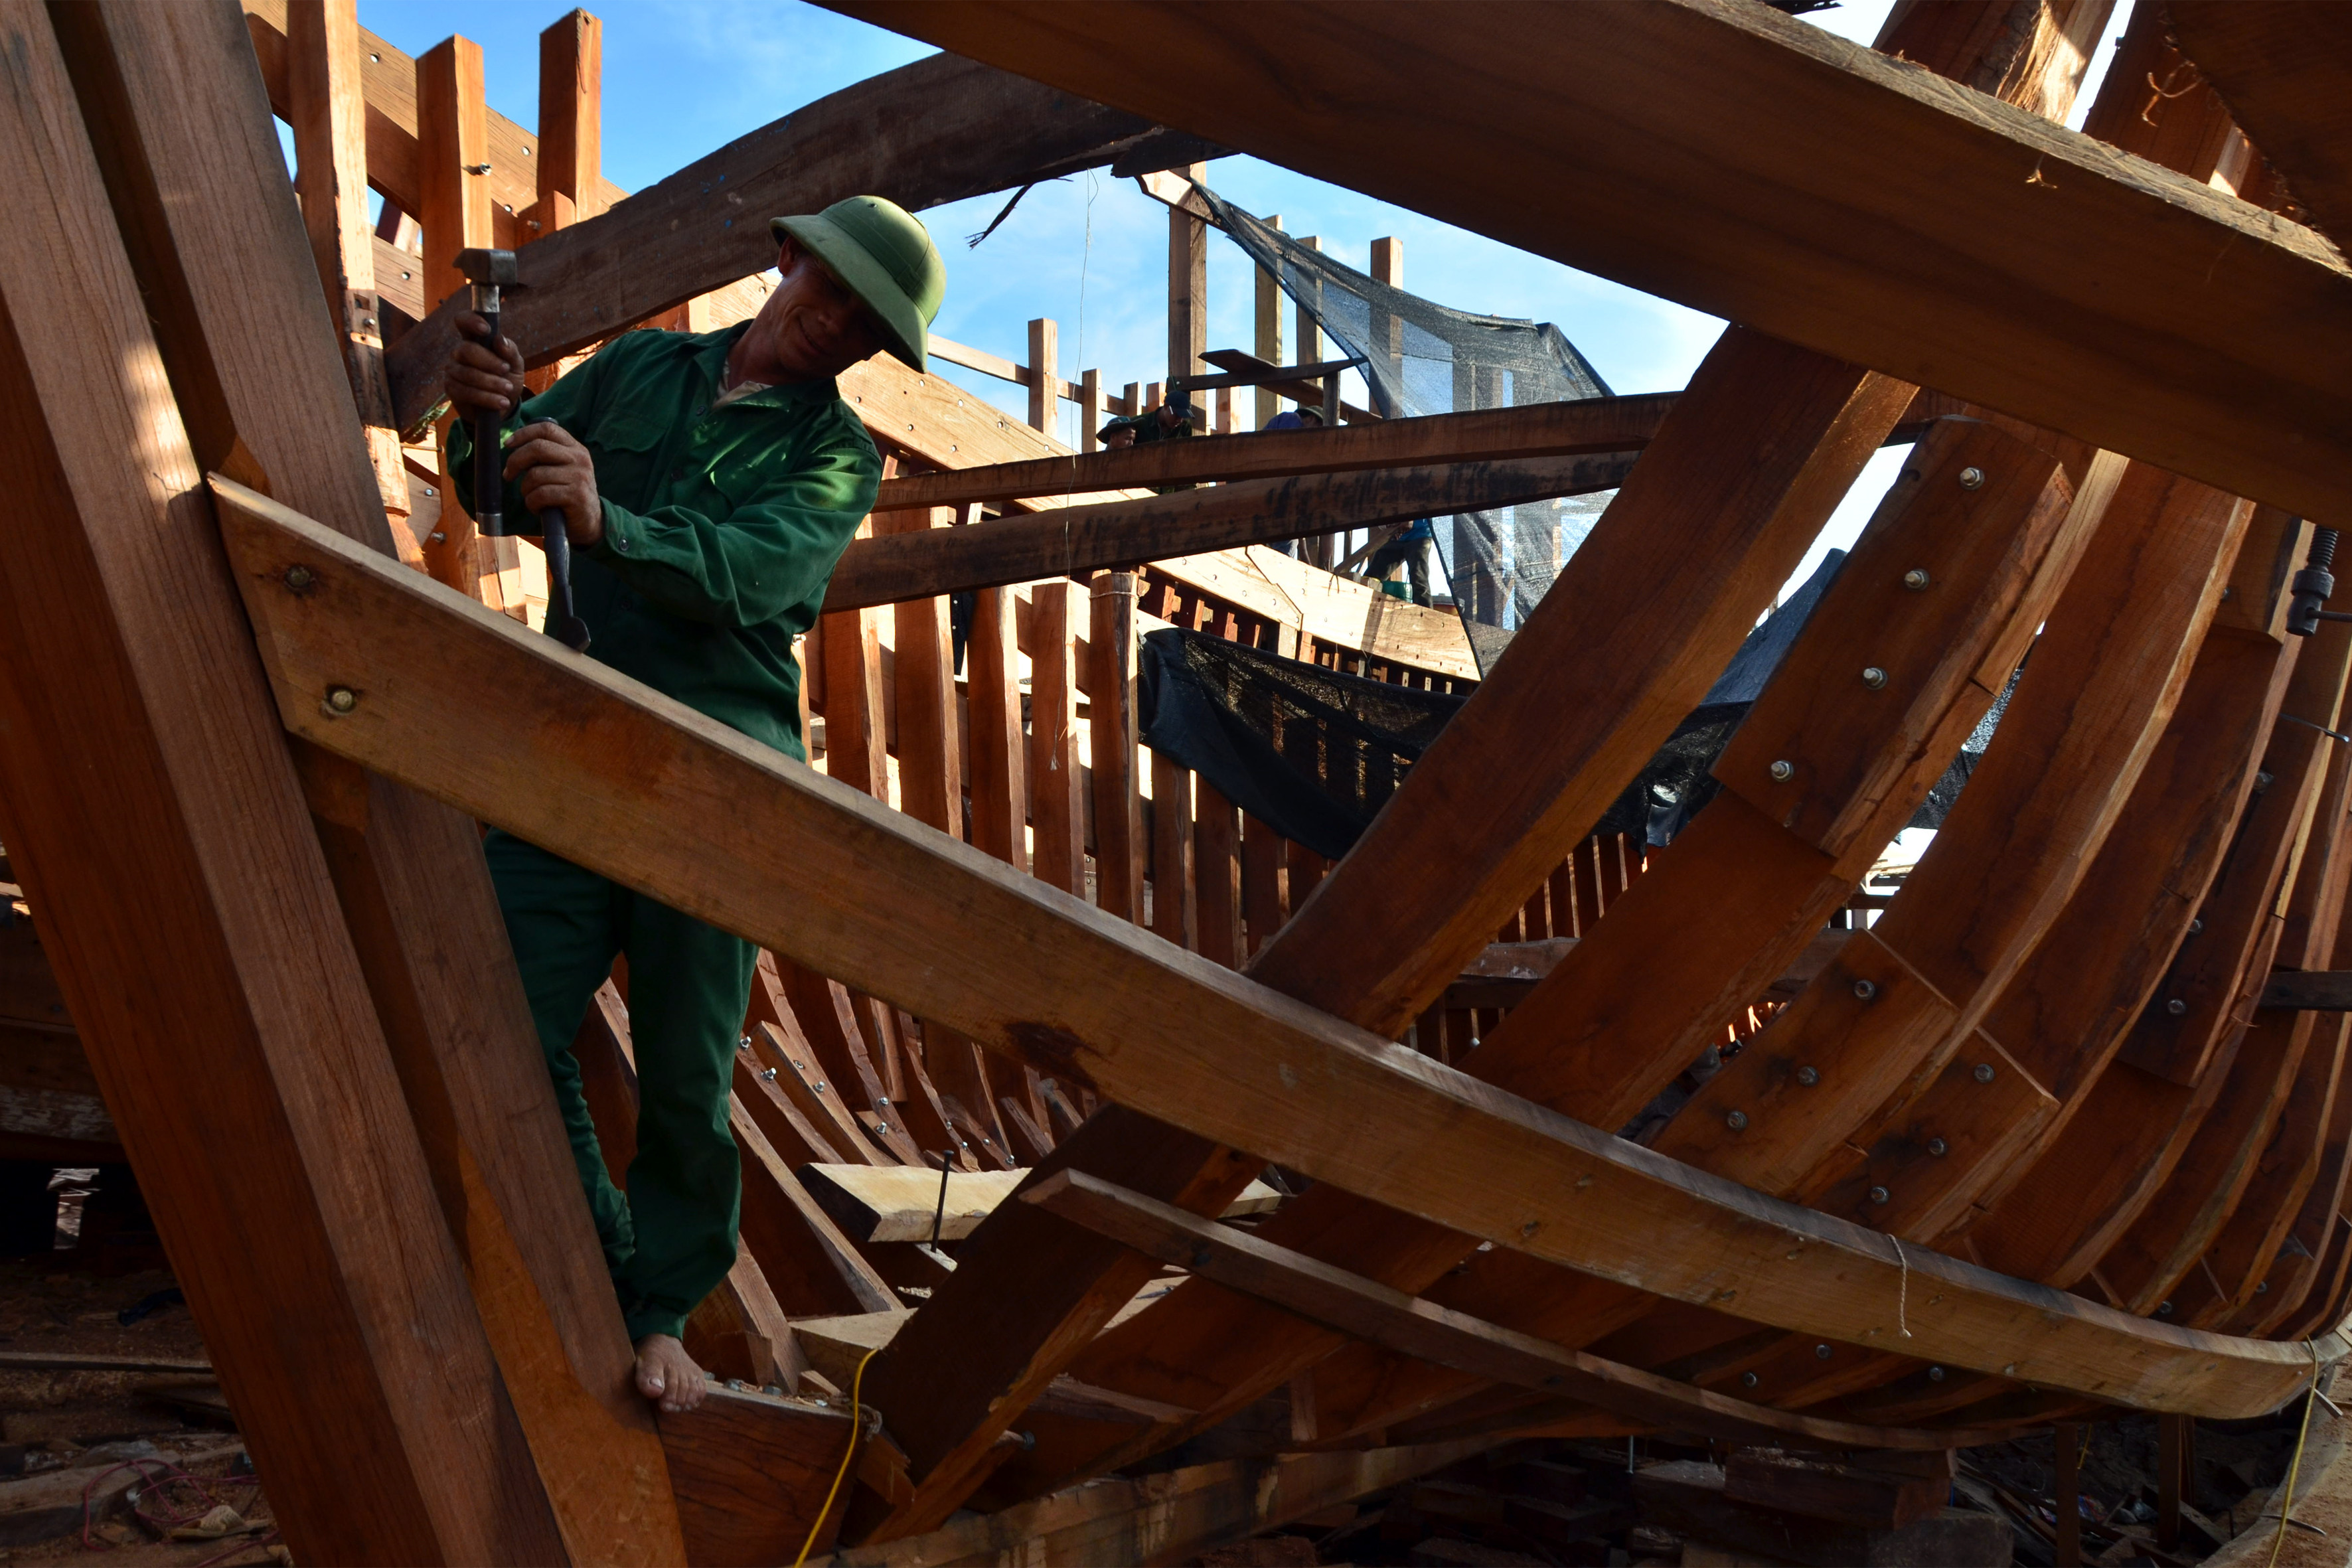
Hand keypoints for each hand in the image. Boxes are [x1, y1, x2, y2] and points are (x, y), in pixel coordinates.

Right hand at [446, 311, 526, 416]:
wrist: (502, 405)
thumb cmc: (507, 378)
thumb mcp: (516, 365)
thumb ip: (510, 351)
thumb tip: (499, 339)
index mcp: (474, 339)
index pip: (463, 321)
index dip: (470, 320)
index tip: (486, 330)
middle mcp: (459, 352)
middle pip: (466, 349)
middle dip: (489, 361)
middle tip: (506, 370)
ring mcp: (453, 370)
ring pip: (467, 373)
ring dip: (491, 383)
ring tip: (508, 389)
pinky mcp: (451, 388)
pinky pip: (465, 392)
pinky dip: (487, 398)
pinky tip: (501, 402)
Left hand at [503, 421, 603, 546]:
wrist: (590, 521)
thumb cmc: (567, 493)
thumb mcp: (562, 468)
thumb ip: (546, 455)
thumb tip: (513, 445)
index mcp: (575, 447)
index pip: (546, 429)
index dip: (523, 433)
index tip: (508, 444)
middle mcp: (579, 458)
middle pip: (537, 448)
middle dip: (515, 461)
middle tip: (508, 475)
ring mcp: (579, 476)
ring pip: (536, 474)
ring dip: (525, 489)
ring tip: (532, 497)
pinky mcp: (576, 495)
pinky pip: (541, 494)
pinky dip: (532, 503)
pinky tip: (538, 508)